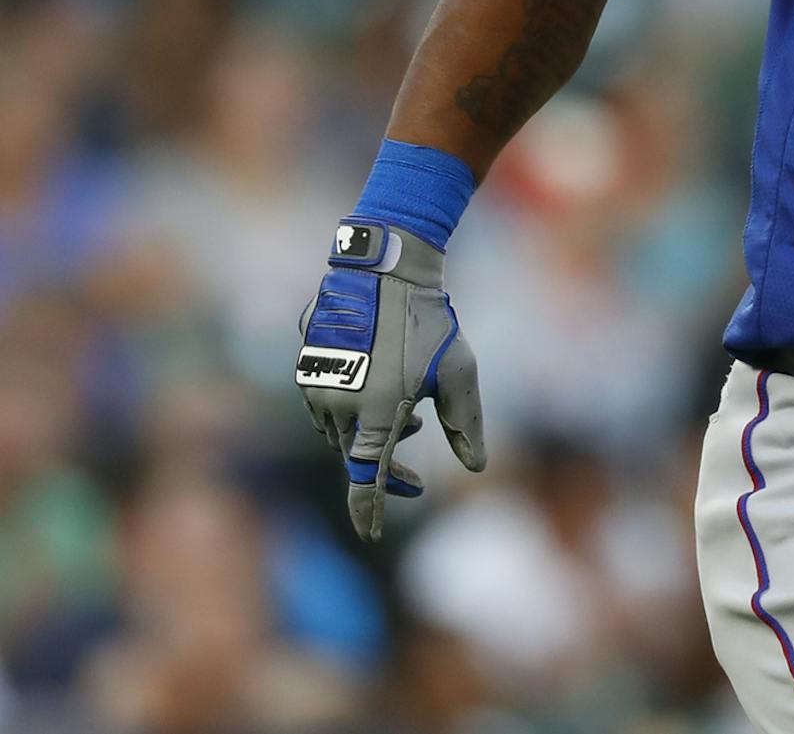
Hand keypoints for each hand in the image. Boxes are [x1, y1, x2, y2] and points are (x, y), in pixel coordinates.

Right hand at [295, 218, 484, 539]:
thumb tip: (477, 467)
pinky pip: (325, 404)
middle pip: (355, 455)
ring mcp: (316, 385)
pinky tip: (381, 386)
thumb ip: (466, 424)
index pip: (365, 479)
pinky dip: (351, 410)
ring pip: (340, 431)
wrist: (385, 270)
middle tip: (417, 459)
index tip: (370, 534)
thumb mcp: (459, 374)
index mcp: (377, 414)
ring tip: (410, 410)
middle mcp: (338, 406)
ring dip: (370, 433)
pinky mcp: (305, 366)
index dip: (368, 509)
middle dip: (385, 462)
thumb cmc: (429, 322)